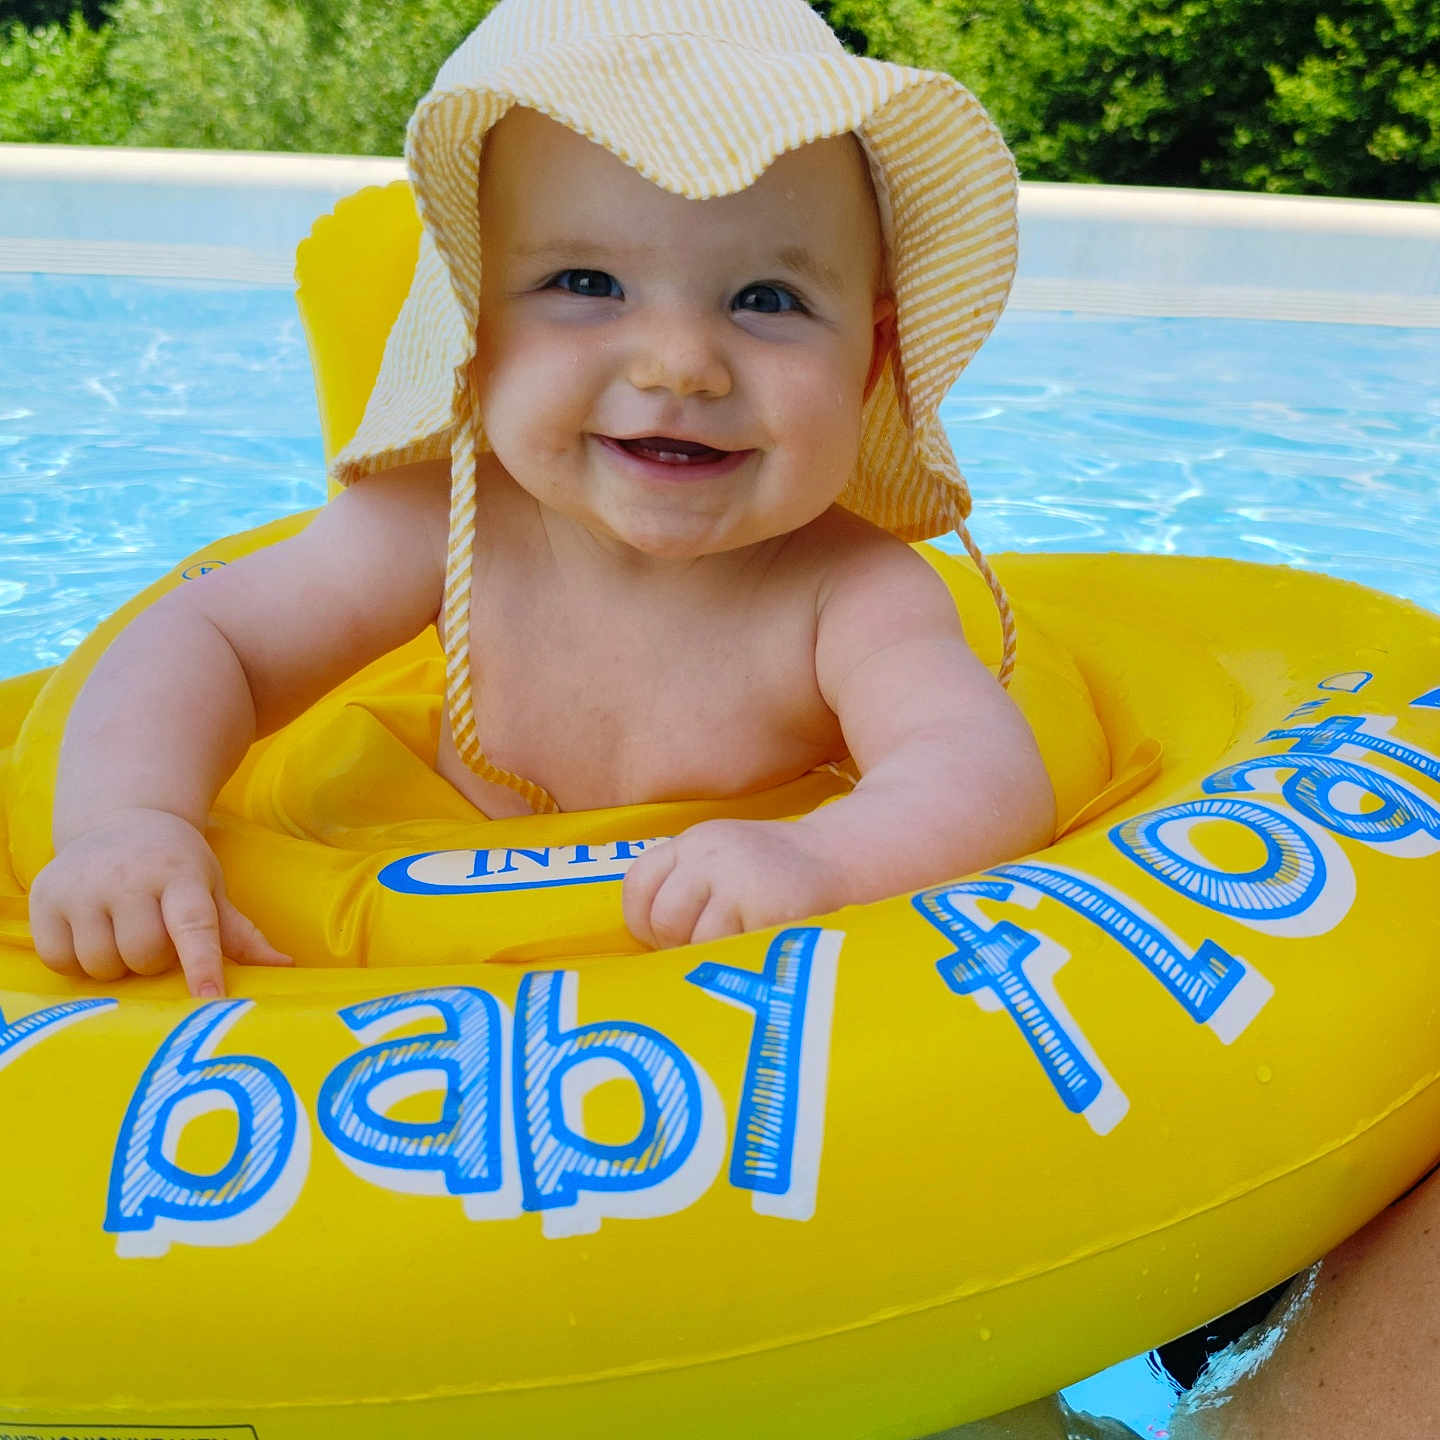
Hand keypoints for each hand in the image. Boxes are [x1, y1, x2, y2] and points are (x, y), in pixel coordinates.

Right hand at [28, 808, 290, 996]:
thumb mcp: (211, 888)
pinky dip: (77, 961)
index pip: (194, 927)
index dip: (202, 966)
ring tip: (123, 932)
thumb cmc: (176, 866)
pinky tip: (90, 933)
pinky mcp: (44, 896)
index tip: (210, 999)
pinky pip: (60, 960)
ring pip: (101, 964)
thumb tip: (284, 968)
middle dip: (154, 960)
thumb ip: (241, 933)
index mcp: (180, 876)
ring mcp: (81, 885)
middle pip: (144, 955)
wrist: (122, 818)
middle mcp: (128, 877)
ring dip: (116, 964)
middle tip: (155, 936)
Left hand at [622, 818, 841, 948]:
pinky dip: (742, 960)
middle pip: (665, 918)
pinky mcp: (769, 910)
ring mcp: (740, 881)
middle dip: (677, 946)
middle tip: (701, 951)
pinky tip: (757, 950)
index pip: (638, 883)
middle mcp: (711, 855)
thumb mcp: (722, 858)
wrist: (838, 857)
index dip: (642, 921)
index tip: (661, 937)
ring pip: (698, 942)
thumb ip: (685, 885)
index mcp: (693, 842)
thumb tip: (647, 942)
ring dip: (711, 957)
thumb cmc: (771, 871)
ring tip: (733, 951)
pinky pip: (735, 953)